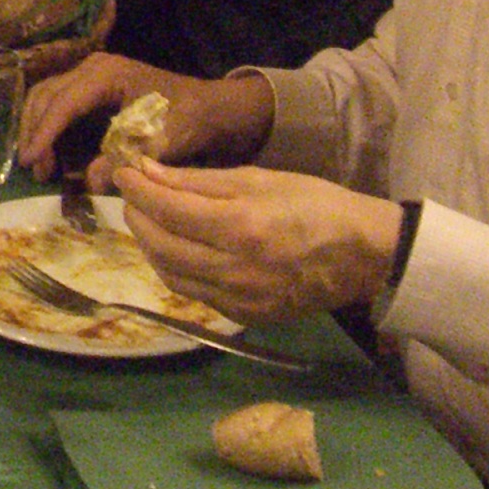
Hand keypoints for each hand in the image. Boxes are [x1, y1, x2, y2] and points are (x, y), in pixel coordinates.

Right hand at [16, 54, 272, 179]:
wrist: (211, 110)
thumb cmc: (188, 119)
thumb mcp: (160, 141)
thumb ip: (124, 160)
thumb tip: (89, 183)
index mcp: (106, 74)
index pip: (63, 102)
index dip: (44, 132)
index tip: (30, 161)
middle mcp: (92, 68)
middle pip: (46, 94)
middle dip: (35, 132)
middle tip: (34, 169)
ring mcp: (91, 75)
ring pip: (47, 97)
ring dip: (38, 129)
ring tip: (40, 166)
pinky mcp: (93, 88)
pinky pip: (59, 103)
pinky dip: (49, 126)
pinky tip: (51, 152)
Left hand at [112, 159, 402, 323]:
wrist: (364, 255)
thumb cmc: (316, 204)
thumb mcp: (260, 179)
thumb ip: (199, 182)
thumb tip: (149, 172)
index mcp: (242, 227)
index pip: (168, 208)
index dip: (138, 189)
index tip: (123, 172)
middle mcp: (235, 269)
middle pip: (161, 245)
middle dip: (137, 217)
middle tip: (133, 195)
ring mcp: (240, 299)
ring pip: (170, 275)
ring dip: (149, 245)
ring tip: (148, 220)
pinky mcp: (246, 316)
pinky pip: (193, 293)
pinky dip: (174, 269)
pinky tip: (174, 248)